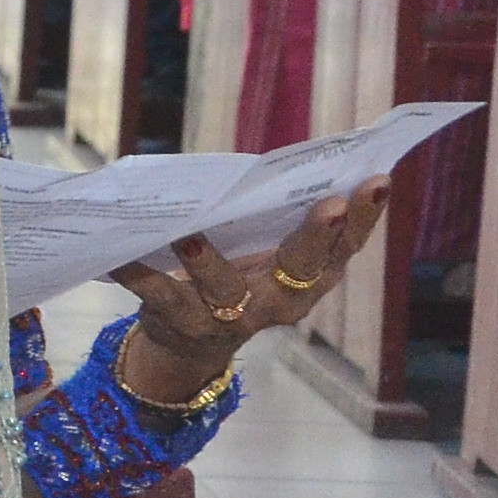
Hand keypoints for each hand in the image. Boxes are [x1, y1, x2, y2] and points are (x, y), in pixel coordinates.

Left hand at [113, 184, 388, 401]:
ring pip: (225, 289)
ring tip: (190, 239)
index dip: (366, 216)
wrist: (189, 337)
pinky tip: (120, 256)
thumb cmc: (240, 271)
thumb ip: (281, 213)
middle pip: (303, 266)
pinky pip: (159, 296)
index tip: (378, 181)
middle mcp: (281, 300)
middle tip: (331, 205)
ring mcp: (233, 315)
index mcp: (310, 276)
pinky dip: (138, 275)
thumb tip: (301, 160)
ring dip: (208, 263)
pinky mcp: (183, 320)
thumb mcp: (268, 246)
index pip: (346, 245)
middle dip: (317, 235)